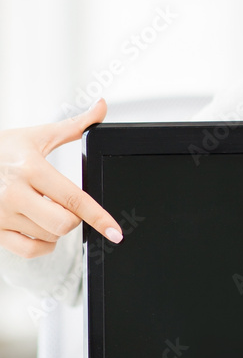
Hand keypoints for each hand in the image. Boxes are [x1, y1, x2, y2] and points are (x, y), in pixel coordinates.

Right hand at [0, 98, 122, 258]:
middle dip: (75, 218)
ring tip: (48, 211)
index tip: (115, 232)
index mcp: (31, 168)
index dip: (99, 217)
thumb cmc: (2, 148)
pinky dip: (43, 246)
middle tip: (68, 207)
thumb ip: (75, 126)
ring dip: (58, 229)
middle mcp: (13, 193)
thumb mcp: (38, 135)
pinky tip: (43, 231)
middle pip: (63, 224)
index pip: (73, 198)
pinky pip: (28, 251)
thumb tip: (102, 106)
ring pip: (49, 237)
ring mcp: (1, 214)